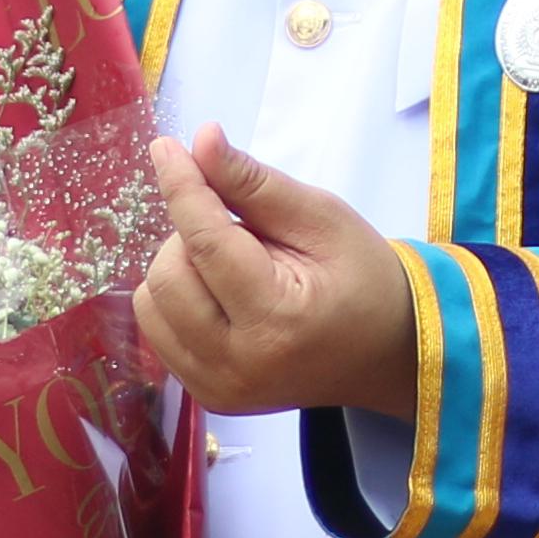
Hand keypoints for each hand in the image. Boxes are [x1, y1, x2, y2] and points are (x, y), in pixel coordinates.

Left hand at [134, 124, 414, 416]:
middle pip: (169, 274)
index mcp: (276, 320)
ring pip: (153, 302)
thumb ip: (255, 183)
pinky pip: (158, 330)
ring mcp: (218, 388)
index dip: (182, 187)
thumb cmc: (363, 278)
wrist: (385, 354)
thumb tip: (201, 140)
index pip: (206, 244)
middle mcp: (238, 365)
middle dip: (192, 234)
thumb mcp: (321, 219)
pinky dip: (176, 298)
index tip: (165, 146)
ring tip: (234, 265)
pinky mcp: (206, 397)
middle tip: (242, 230)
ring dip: (180, 266)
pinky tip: (219, 293)